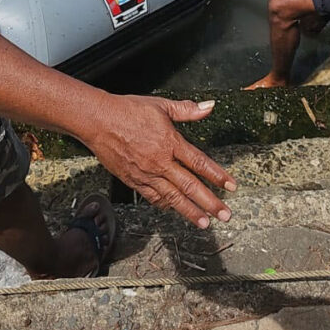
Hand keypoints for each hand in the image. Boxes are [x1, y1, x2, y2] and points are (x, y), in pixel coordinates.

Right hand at [83, 95, 234, 227]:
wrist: (98, 120)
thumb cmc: (128, 110)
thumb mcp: (160, 106)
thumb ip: (187, 110)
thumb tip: (209, 106)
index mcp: (169, 142)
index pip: (199, 162)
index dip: (217, 175)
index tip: (231, 186)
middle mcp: (160, 161)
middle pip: (190, 186)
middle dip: (210, 202)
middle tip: (225, 215)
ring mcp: (146, 173)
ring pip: (172, 197)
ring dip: (190, 211)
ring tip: (204, 223)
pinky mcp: (133, 180)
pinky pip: (153, 197)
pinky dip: (165, 205)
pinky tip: (174, 209)